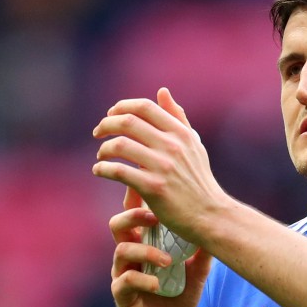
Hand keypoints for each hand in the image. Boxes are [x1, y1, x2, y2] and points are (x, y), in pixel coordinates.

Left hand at [92, 87, 227, 241]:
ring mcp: (162, 166)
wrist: (209, 214)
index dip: (122, 107)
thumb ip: (177, 118)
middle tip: (97, 133)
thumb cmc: (199, 180)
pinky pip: (118, 171)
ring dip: (103, 149)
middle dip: (106, 125)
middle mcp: (172, 146)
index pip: (145, 107)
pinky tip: (99, 171)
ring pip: (120, 145)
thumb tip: (162, 92)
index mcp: (180, 133)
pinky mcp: (153, 188)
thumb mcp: (193, 145)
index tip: (110, 115)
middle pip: (128, 122)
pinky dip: (103, 169)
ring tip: (100, 156)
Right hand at [107, 185, 211, 306]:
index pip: (135, 215)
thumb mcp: (196, 273)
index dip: (137, 198)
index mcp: (143, 244)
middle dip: (134, 216)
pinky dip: (143, 280)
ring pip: (121, 251)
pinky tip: (158, 285)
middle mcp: (128, 255)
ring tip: (168, 261)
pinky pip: (124, 282)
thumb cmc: (179, 298)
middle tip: (156, 219)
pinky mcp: (122, 296)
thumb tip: (221, 226)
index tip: (150, 184)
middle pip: (118, 224)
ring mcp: (122, 274)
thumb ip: (203, 252)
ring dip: (145, 252)